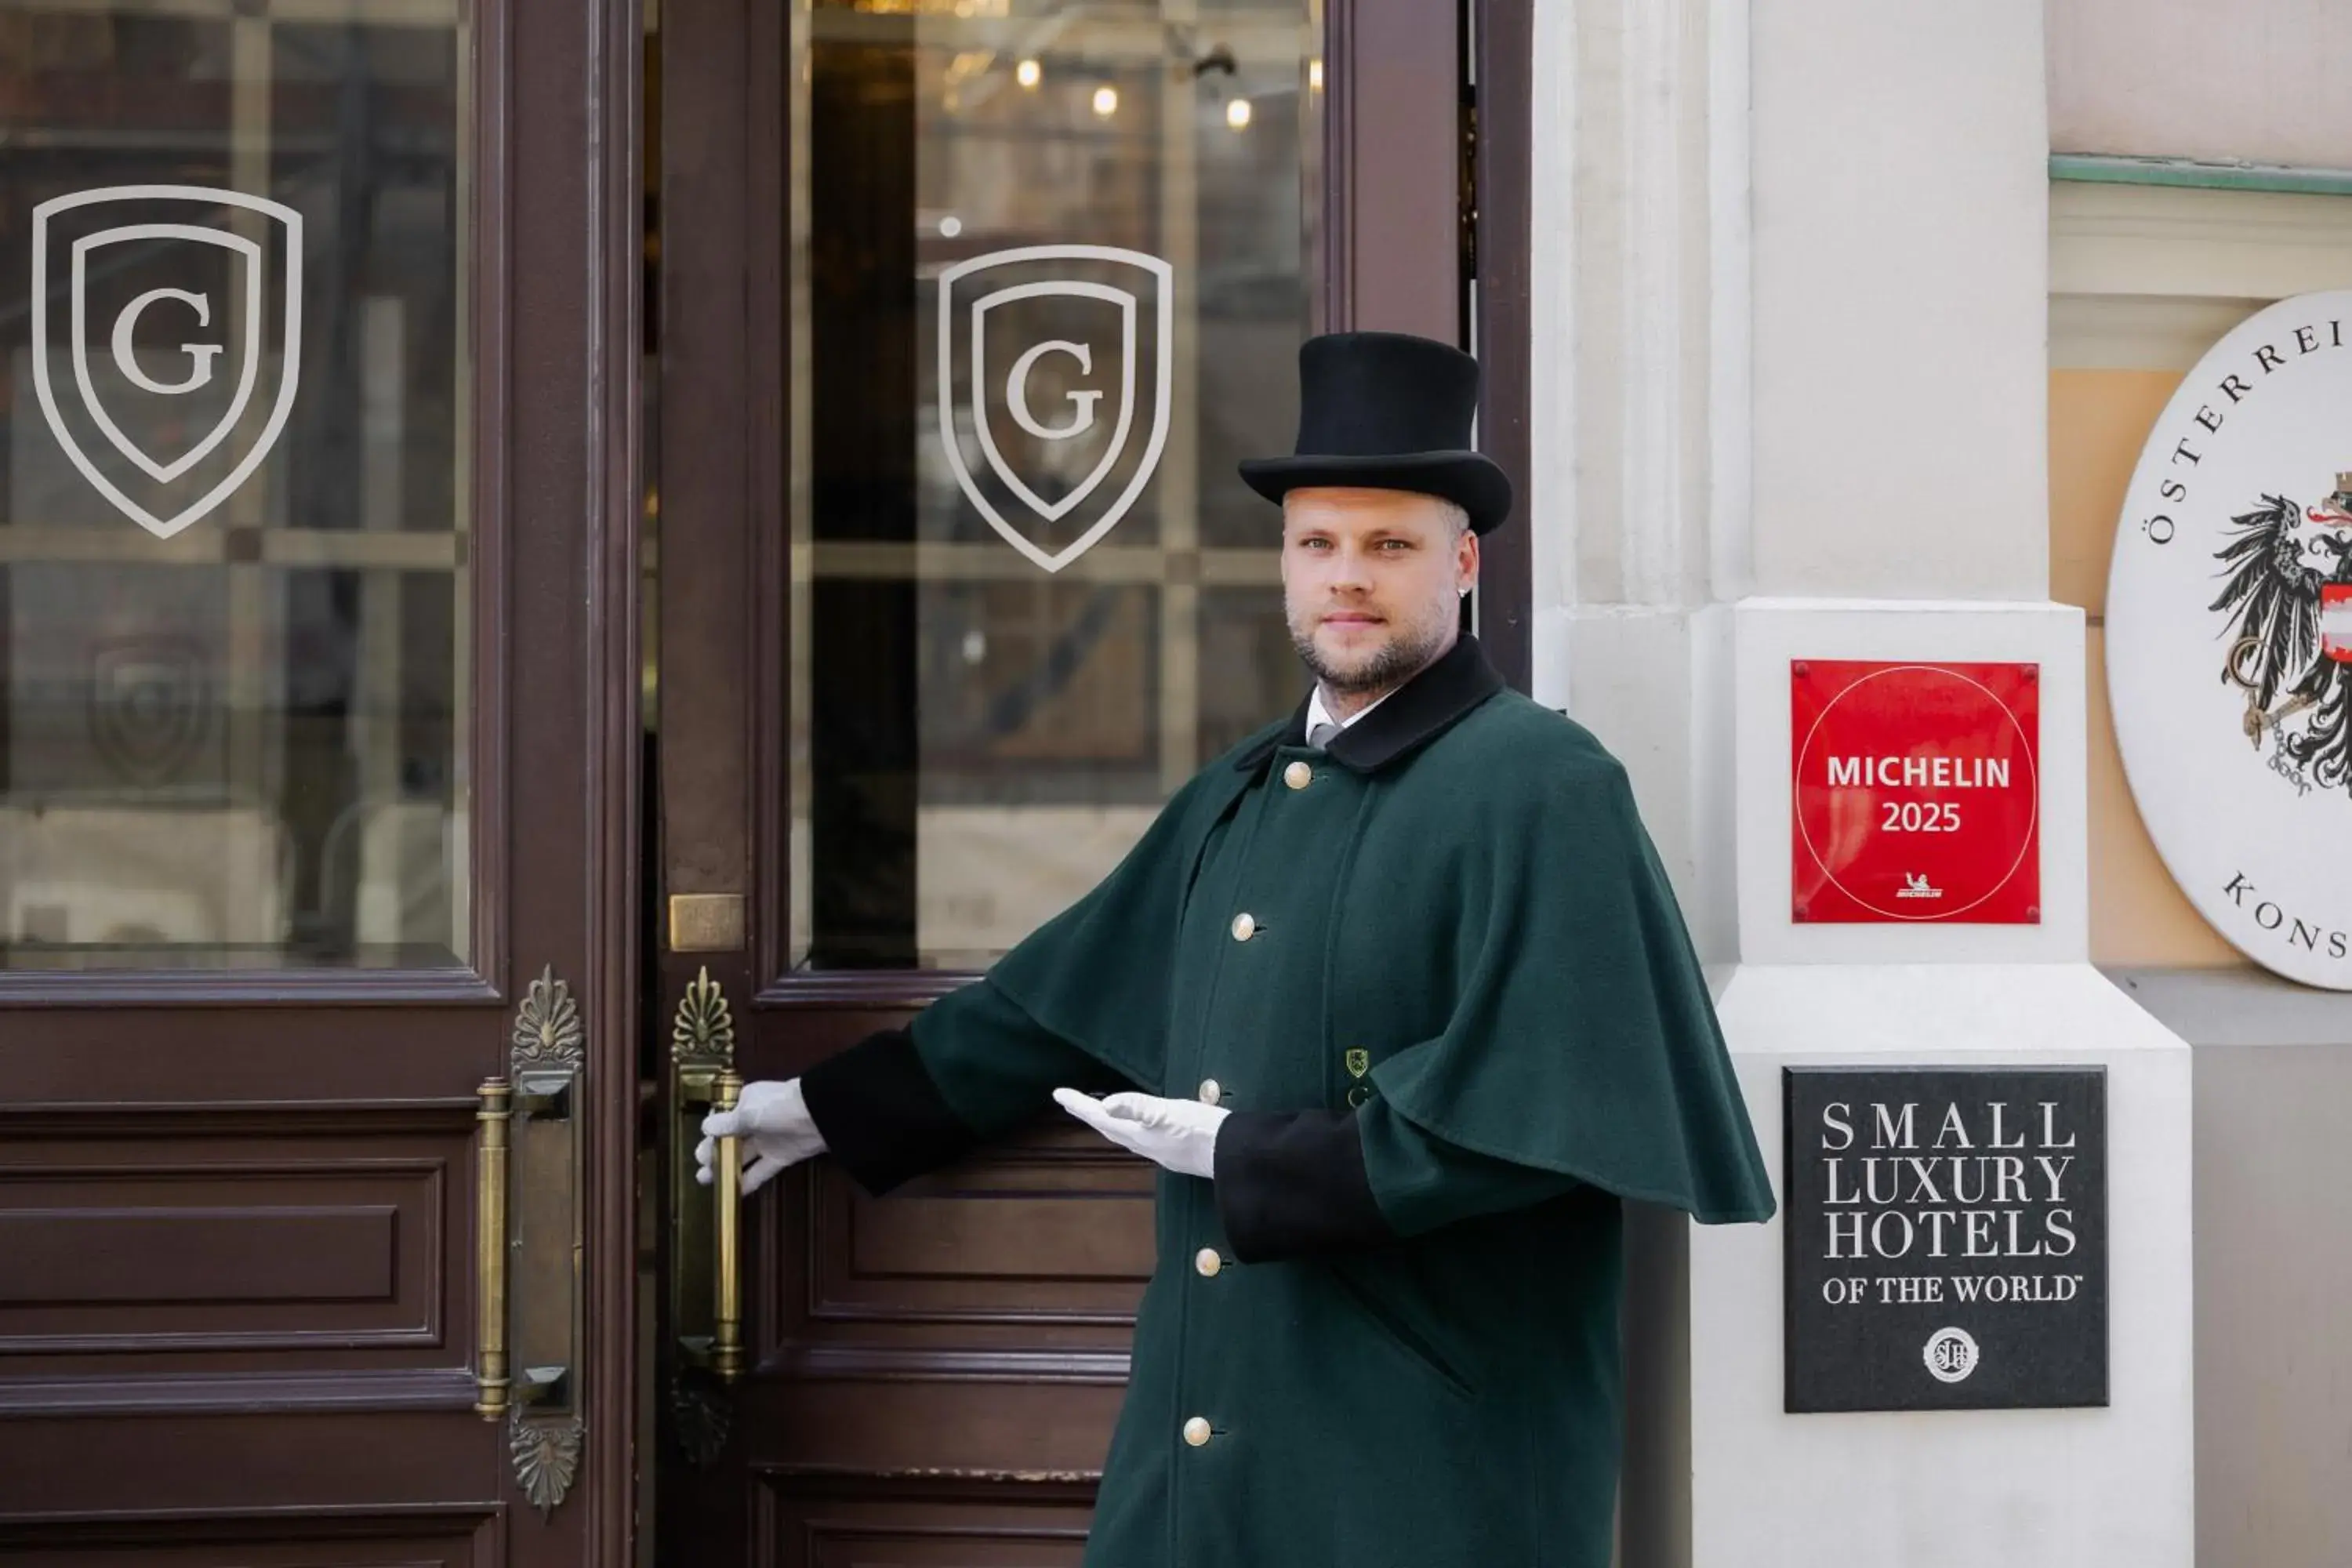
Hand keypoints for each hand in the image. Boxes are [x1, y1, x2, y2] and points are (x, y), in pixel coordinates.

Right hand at [696, 1078, 827, 1195]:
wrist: (818, 1115)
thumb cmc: (778, 1106)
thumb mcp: (748, 1112)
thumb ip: (726, 1124)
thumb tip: (705, 1128)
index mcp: (746, 1104)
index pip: (723, 1121)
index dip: (711, 1135)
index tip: (701, 1149)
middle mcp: (755, 1122)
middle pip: (730, 1141)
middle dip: (713, 1154)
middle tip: (701, 1166)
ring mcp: (768, 1141)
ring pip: (741, 1158)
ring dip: (725, 1169)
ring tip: (705, 1180)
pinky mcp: (780, 1158)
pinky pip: (760, 1172)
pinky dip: (748, 1182)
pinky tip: (733, 1192)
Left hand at [1053, 1087, 1227, 1179]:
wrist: (1230, 1157)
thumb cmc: (1200, 1131)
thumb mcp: (1168, 1113)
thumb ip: (1138, 1107)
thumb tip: (1107, 1104)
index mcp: (1137, 1133)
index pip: (1100, 1117)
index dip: (1079, 1105)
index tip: (1057, 1094)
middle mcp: (1142, 1144)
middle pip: (1107, 1127)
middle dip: (1088, 1113)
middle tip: (1071, 1101)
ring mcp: (1158, 1150)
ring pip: (1122, 1134)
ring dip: (1106, 1122)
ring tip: (1096, 1112)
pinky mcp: (1172, 1151)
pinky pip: (1140, 1138)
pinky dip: (1130, 1128)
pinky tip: (1138, 1128)